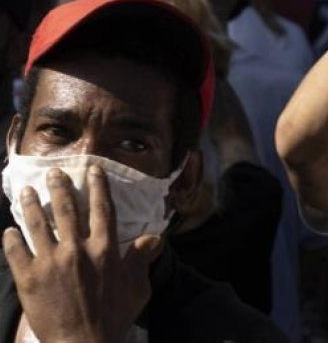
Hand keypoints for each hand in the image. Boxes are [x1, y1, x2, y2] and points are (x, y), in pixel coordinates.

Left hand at [3, 166, 159, 342]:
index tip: (92, 169)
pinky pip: (16, 252)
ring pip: (38, 225)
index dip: (97, 187)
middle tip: (53, 173)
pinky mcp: (29, 278)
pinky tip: (9, 231)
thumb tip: (154, 238)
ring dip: (31, 205)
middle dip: (59, 188)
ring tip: (26, 192)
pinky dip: (11, 239)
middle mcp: (77, 250)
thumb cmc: (113, 317)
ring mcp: (50, 262)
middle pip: (67, 210)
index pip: (102, 209)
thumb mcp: (137, 287)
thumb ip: (141, 260)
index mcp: (105, 250)